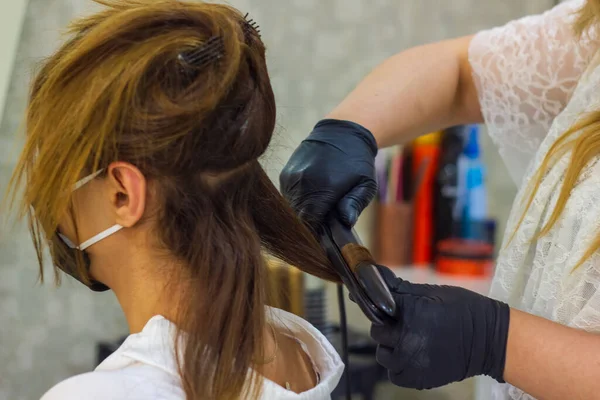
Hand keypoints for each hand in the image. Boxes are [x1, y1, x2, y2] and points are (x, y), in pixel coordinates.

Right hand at [279, 119, 377, 230]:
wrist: (341, 131)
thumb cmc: (358, 161)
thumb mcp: (365, 184)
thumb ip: (354, 204)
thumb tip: (345, 223)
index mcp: (323, 188)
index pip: (311, 222)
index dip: (317, 233)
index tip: (326, 236)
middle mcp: (303, 183)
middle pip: (299, 217)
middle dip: (310, 223)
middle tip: (325, 223)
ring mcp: (291, 178)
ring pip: (292, 207)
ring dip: (304, 212)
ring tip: (320, 207)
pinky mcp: (285, 174)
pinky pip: (288, 196)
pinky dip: (298, 201)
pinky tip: (312, 196)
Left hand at [371, 266, 509, 389]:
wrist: (490, 339)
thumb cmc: (463, 310)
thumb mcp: (432, 292)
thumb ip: (401, 289)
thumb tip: (376, 275)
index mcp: (411, 312)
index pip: (377, 306)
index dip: (380, 306)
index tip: (388, 308)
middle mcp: (407, 338)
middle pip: (378, 332)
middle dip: (387, 326)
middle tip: (403, 324)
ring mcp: (411, 362)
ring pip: (383, 355)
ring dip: (391, 348)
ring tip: (409, 341)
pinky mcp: (418, 379)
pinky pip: (394, 374)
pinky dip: (399, 367)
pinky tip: (412, 356)